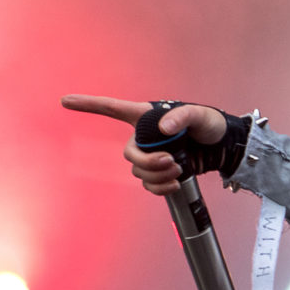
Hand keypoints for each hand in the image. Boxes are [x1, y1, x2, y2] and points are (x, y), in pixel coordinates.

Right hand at [61, 95, 227, 194]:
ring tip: (179, 170)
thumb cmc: (211, 125)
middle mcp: (146, 137)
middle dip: (148, 163)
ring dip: (158, 176)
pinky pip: (150, 185)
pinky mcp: (162, 172)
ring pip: (139, 173)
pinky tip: (174, 184)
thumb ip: (181, 117)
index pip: (113, 109)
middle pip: (129, 155)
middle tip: (171, 162)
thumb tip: (164, 129)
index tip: (65, 101)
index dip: (90, 105)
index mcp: (147, 117)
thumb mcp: (200, 115)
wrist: (224, 147)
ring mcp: (153, 156)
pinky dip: (160, 188)